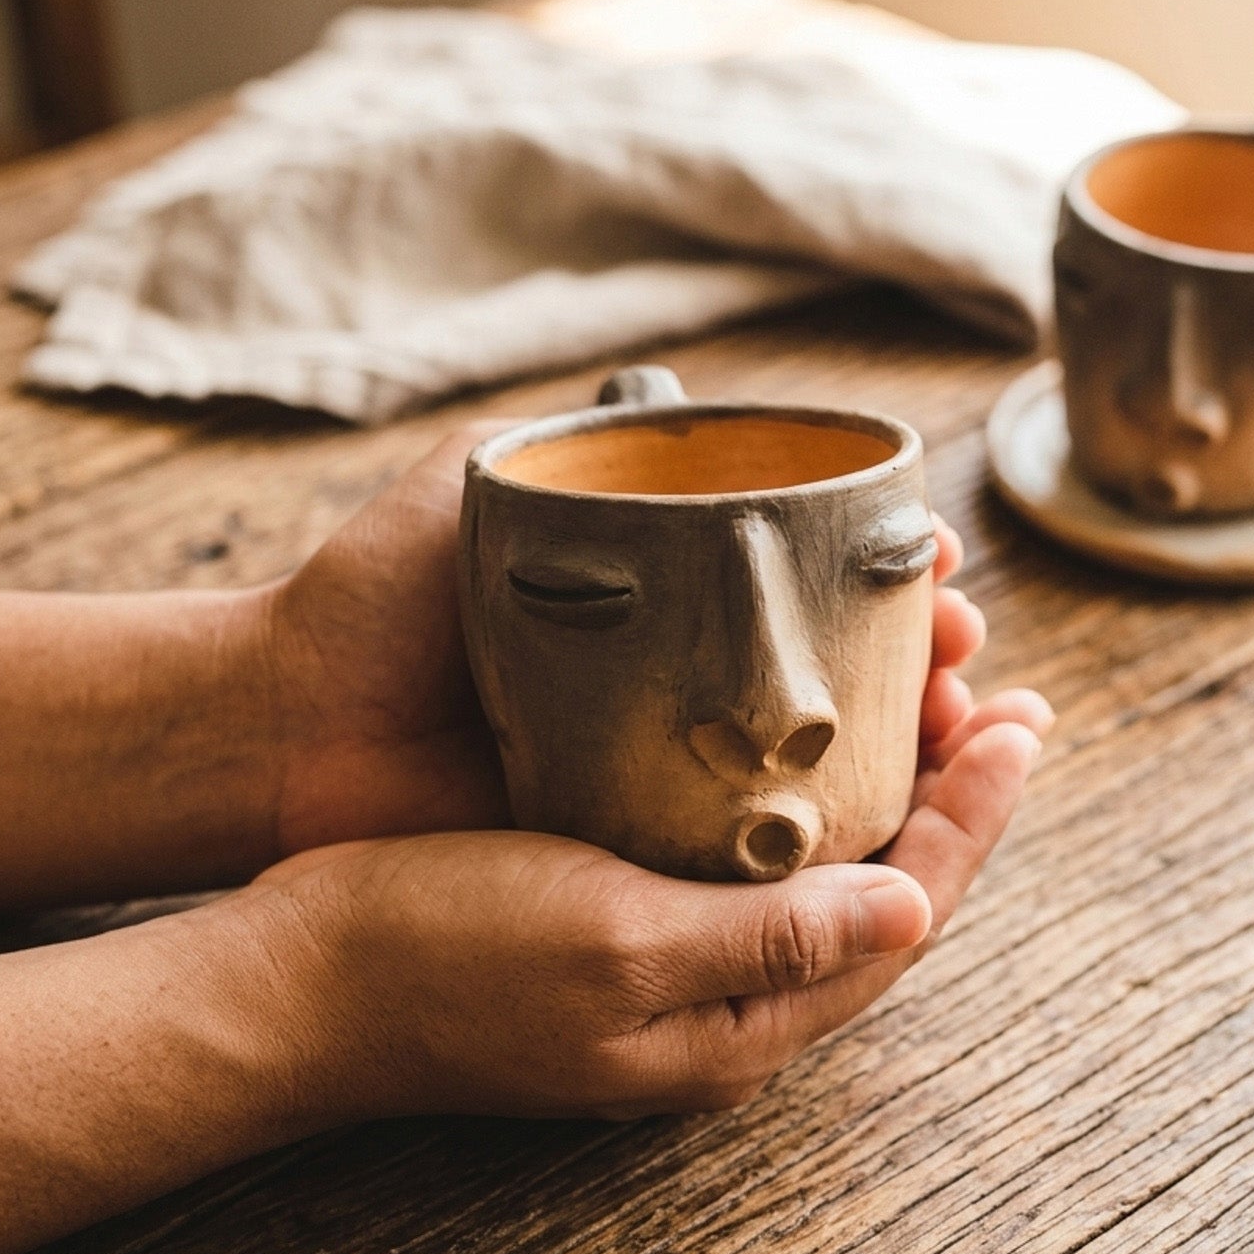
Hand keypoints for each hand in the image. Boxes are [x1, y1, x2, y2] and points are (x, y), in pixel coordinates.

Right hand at [250, 698, 1049, 1121]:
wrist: (305, 977)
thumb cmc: (445, 961)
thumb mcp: (613, 945)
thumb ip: (766, 941)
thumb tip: (912, 910)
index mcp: (737, 1025)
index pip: (901, 918)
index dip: (974, 820)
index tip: (1023, 722)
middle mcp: (721, 999)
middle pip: (877, 890)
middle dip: (948, 795)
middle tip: (995, 693)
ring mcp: (671, 956)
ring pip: (816, 864)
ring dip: (881, 781)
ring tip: (927, 691)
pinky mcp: (622, 906)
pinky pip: (746, 848)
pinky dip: (793, 781)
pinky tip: (796, 724)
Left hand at [259, 428, 1006, 858]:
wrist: (283, 725)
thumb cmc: (370, 605)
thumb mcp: (477, 492)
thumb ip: (567, 445)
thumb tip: (662, 395)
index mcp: (659, 618)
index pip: (808, 602)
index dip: (892, 585)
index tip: (945, 565)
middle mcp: (675, 700)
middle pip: (836, 690)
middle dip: (925, 667)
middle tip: (971, 653)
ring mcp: (658, 785)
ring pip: (815, 776)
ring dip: (906, 749)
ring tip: (964, 721)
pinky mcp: (630, 858)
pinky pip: (748, 853)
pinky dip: (828, 837)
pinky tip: (890, 808)